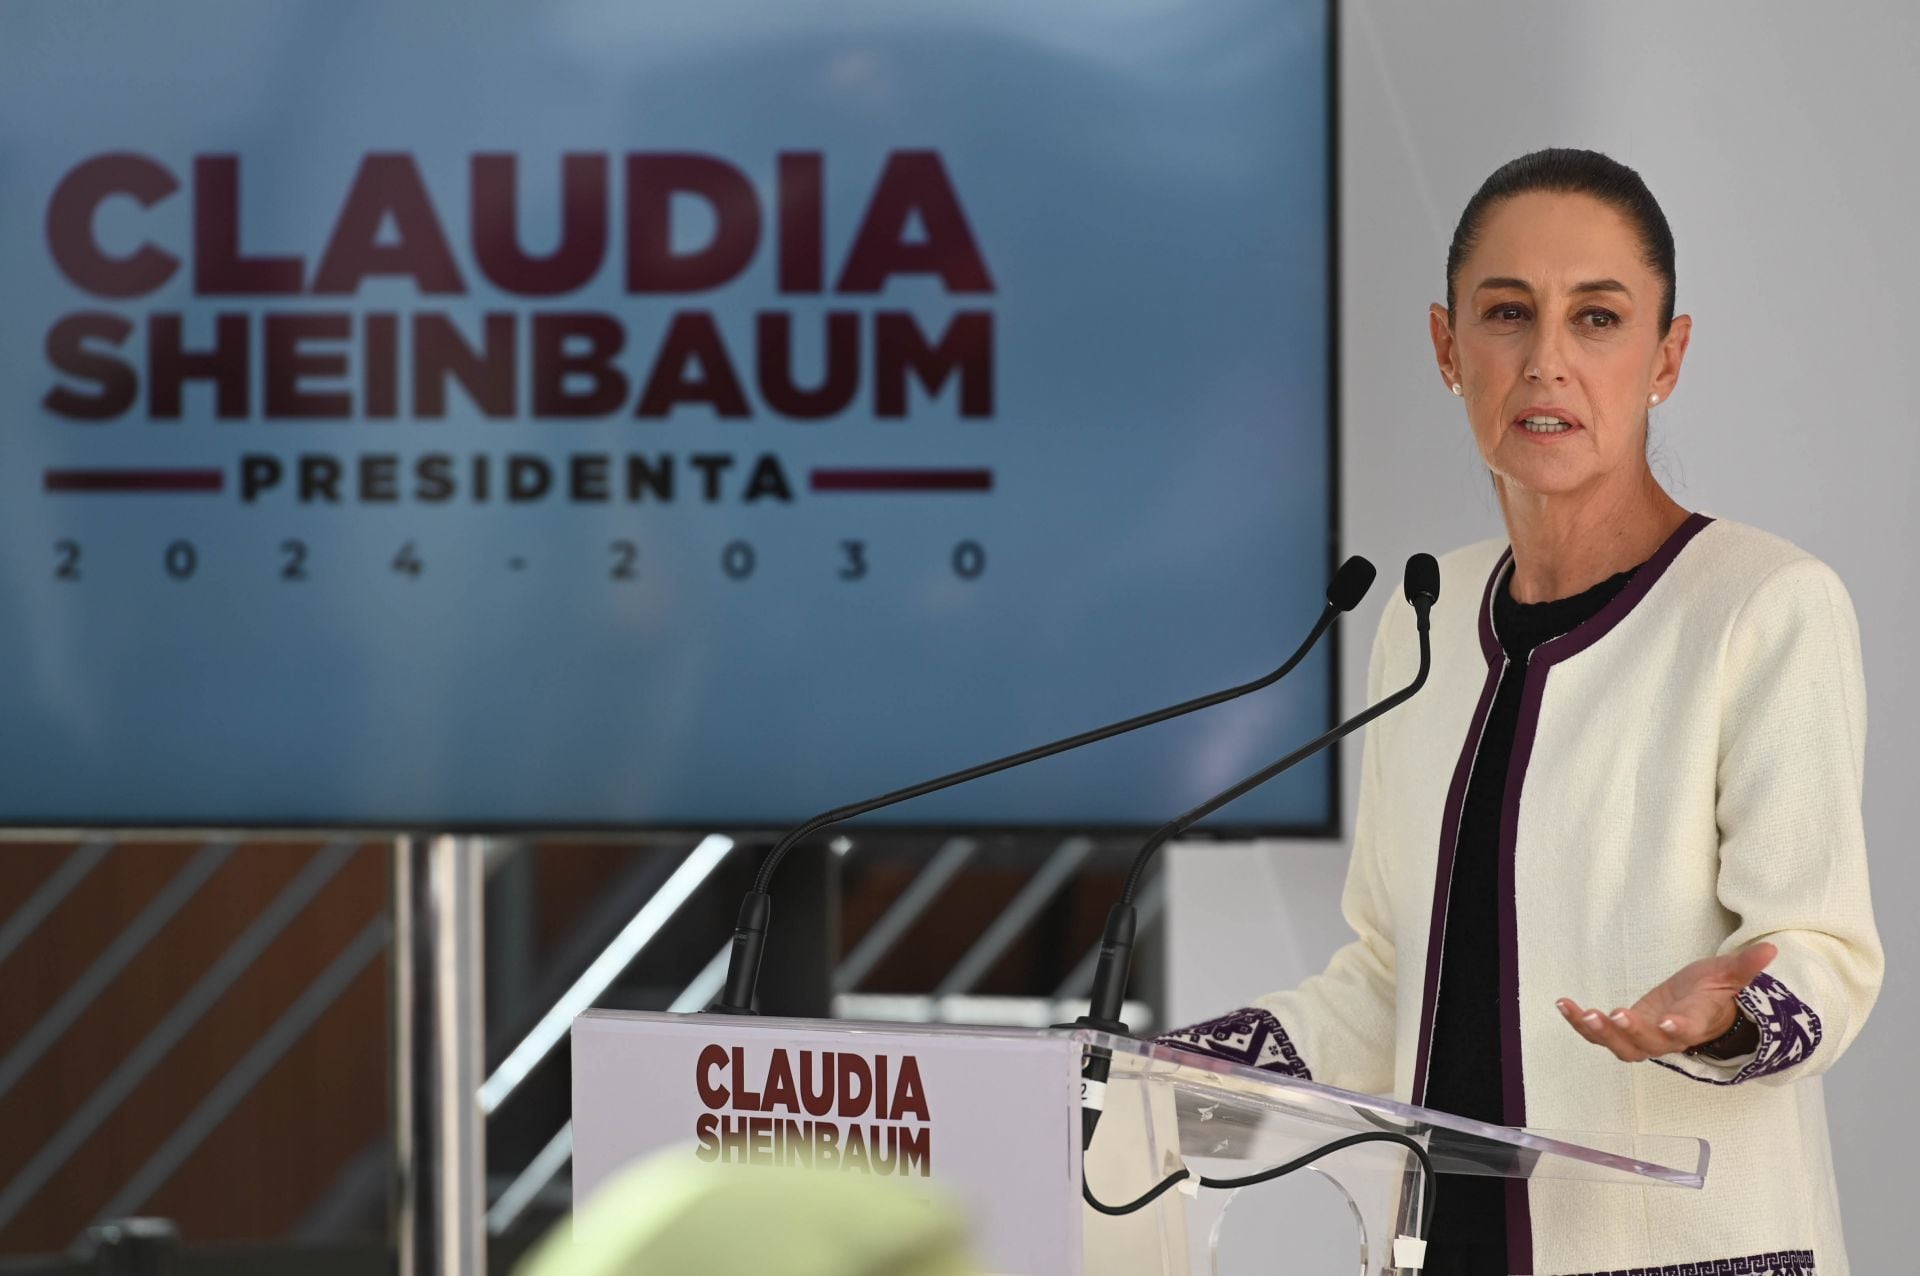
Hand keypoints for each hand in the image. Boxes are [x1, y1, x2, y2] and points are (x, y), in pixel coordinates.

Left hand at [1556, 942, 1775, 1061]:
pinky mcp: (1625, 1033)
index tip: (1668, 1023)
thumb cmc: (1714, 992)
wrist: (1701, 1010)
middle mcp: (1670, 1036)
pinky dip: (1581, 1024)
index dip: (1679, 1028)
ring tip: (1579, 1012)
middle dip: (1630, 1032)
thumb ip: (1746, 966)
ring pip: (1623, 1047)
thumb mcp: (1730, 974)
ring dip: (1599, 1033)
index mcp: (1697, 1021)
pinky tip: (1563, 1004)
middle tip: (1613, 1015)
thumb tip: (1770, 950)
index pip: (1689, 1028)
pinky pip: (1601, 1036)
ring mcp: (1646, 1038)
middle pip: (1650, 1044)